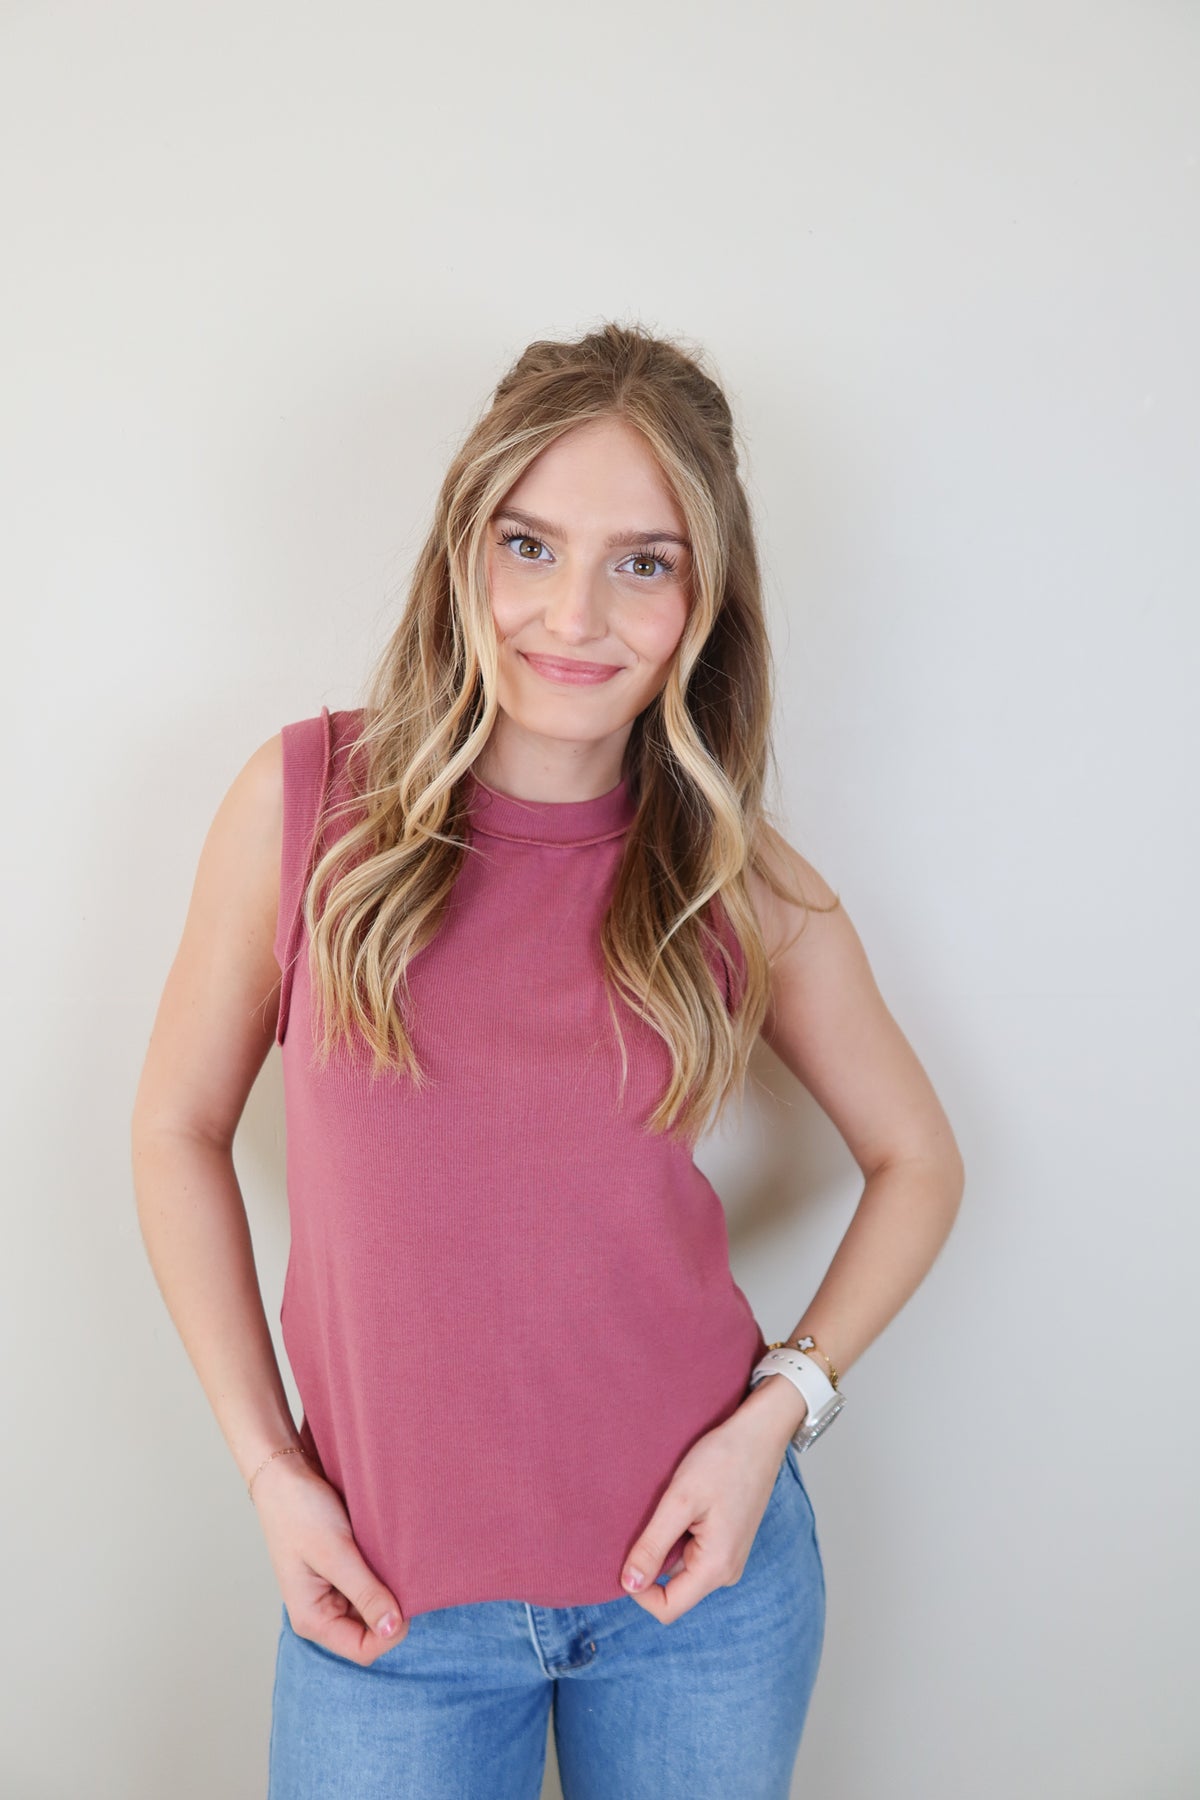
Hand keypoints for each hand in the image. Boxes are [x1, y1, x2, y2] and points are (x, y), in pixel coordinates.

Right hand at [251, 1451, 407, 1663]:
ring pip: (374, 1606)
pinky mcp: (342, 1572)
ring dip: (389, 1587)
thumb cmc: (299, 1511)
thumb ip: (365, 1592)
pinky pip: (371, 1584)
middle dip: (391, 1607)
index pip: (364, 1649)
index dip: (390, 1632)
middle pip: (372, 1630)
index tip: (407, 1596)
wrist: (285, 1473)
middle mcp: (322, 1612)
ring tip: (393, 1557)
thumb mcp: (336, 1552)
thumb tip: (392, 1628)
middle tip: (403, 1572)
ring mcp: (332, 1592)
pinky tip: (388, 1550)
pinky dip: (384, 1572)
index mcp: (313, 1619)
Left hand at [619, 1377, 807, 1624]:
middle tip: (647, 1520)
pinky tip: (681, 1506)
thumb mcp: (680, 1500)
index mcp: (716, 1567)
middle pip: (673, 1590)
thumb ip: (653, 1545)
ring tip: (668, 1508)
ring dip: (665, 1545)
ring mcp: (729, 1558)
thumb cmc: (723, 1460)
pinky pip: (693, 1554)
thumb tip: (628, 1585)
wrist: (759, 1434)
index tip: (628, 1552)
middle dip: (652, 1563)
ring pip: (681, 1570)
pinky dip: (678, 1536)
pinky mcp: (727, 1543)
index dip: (639, 1590)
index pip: (667, 1608)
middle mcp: (726, 1571)